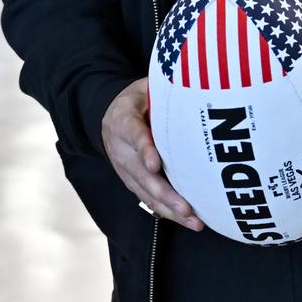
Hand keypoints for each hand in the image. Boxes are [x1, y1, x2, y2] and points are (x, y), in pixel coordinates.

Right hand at [102, 77, 203, 230]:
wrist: (108, 116)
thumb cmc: (135, 99)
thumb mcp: (144, 87)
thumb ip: (161, 89)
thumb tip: (191, 80)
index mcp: (123, 121)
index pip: (134, 135)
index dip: (145, 150)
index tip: (155, 164)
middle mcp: (121, 150)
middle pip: (142, 174)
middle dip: (165, 194)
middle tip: (187, 206)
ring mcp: (126, 170)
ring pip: (146, 193)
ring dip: (170, 209)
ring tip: (193, 220)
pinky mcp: (132, 181)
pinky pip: (149, 199)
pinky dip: (167, 211)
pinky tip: (187, 219)